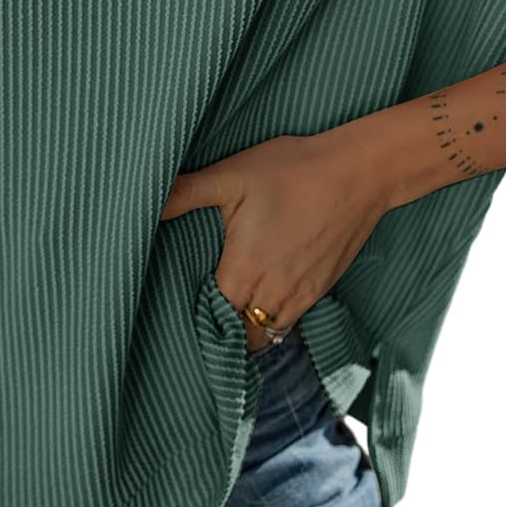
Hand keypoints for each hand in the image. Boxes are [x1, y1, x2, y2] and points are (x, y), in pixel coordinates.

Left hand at [159, 132, 388, 351]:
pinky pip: (290, 321)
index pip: (211, 318)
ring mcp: (299, 296)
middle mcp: (270, 294)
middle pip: (239, 336)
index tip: (185, 308)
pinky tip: (264, 295)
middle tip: (206, 312)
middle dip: (223, 330)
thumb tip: (146, 203)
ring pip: (267, 335)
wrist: (359, 173)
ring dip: (249, 327)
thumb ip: (186, 193)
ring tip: (233, 308)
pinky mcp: (320, 290)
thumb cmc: (293, 171)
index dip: (198, 316)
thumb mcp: (233, 175)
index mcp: (242, 271)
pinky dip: (274, 318)